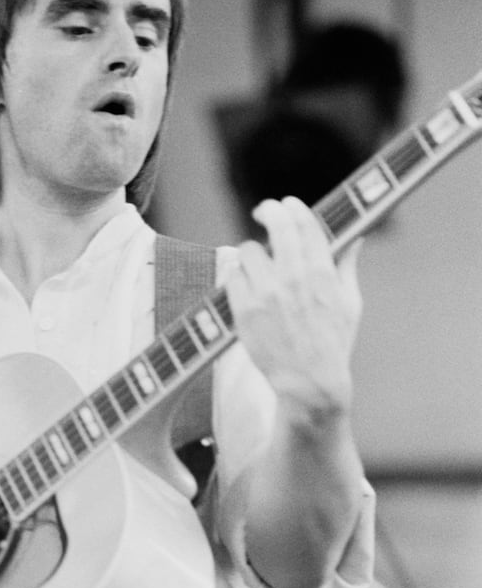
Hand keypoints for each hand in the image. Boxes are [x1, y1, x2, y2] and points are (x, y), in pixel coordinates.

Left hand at [224, 196, 362, 421]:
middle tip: (264, 210)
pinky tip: (244, 284)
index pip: (305, 224)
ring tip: (257, 266)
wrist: (309, 384)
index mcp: (322, 273)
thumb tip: (356, 238)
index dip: (294, 208)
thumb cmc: (332, 344)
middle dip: (269, 210)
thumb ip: (347, 266)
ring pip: (248, 250)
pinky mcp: (244, 310)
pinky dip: (236, 276)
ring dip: (252, 254)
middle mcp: (293, 278)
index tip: (288, 204)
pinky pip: (231, 275)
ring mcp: (266, 294)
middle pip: (276, 225)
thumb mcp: (350, 304)